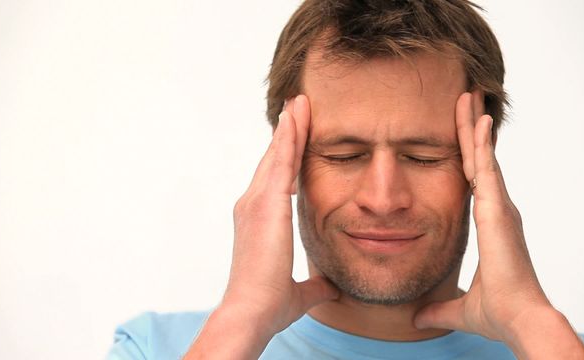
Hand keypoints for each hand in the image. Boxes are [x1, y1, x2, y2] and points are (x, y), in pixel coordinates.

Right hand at [223, 95, 337, 334]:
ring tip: (300, 103)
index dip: (285, 156)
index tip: (296, 136)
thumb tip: (332, 288)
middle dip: (287, 133)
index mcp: (259, 220)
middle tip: (297, 106)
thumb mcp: (299, 291)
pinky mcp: (266, 203)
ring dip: (290, 127)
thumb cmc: (268, 304)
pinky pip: (281, 162)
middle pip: (274, 160)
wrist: (251, 311)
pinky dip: (289, 137)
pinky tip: (298, 118)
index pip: (276, 179)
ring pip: (277, 155)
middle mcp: (253, 205)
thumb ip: (315, 284)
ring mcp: (256, 202)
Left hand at [414, 91, 583, 357]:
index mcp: (489, 222)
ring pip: (483, 157)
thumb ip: (438, 308)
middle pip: (479, 160)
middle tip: (465, 100)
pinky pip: (487, 170)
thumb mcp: (459, 306)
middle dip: (471, 130)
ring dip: (475, 127)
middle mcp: (496, 209)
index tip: (463, 132)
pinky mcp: (498, 210)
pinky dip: (482, 144)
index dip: (468, 154)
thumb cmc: (498, 312)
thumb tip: (416, 319)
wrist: (517, 320)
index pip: (473, 179)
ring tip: (469, 97)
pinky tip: (478, 121)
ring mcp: (499, 207)